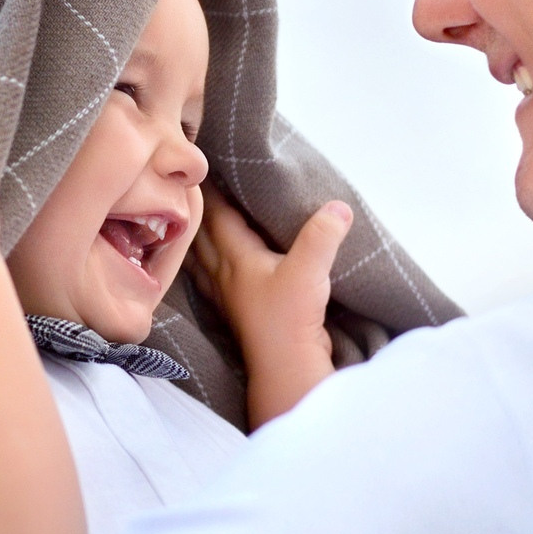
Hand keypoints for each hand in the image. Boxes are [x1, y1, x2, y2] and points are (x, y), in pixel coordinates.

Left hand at [188, 190, 352, 424]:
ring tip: (194, 223)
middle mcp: (223, 273)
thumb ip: (322, 234)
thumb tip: (339, 206)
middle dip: (199, 210)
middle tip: (194, 188)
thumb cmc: (290, 317)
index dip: (211, 190)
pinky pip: (212, 280)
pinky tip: (211, 268)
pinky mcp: (236, 313)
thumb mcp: (311, 269)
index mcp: (235, 256)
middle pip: (203, 234)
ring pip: (203, 258)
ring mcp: (226, 295)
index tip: (203, 168)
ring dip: (198, 239)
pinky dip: (207, 266)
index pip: (216, 214)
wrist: (284, 366)